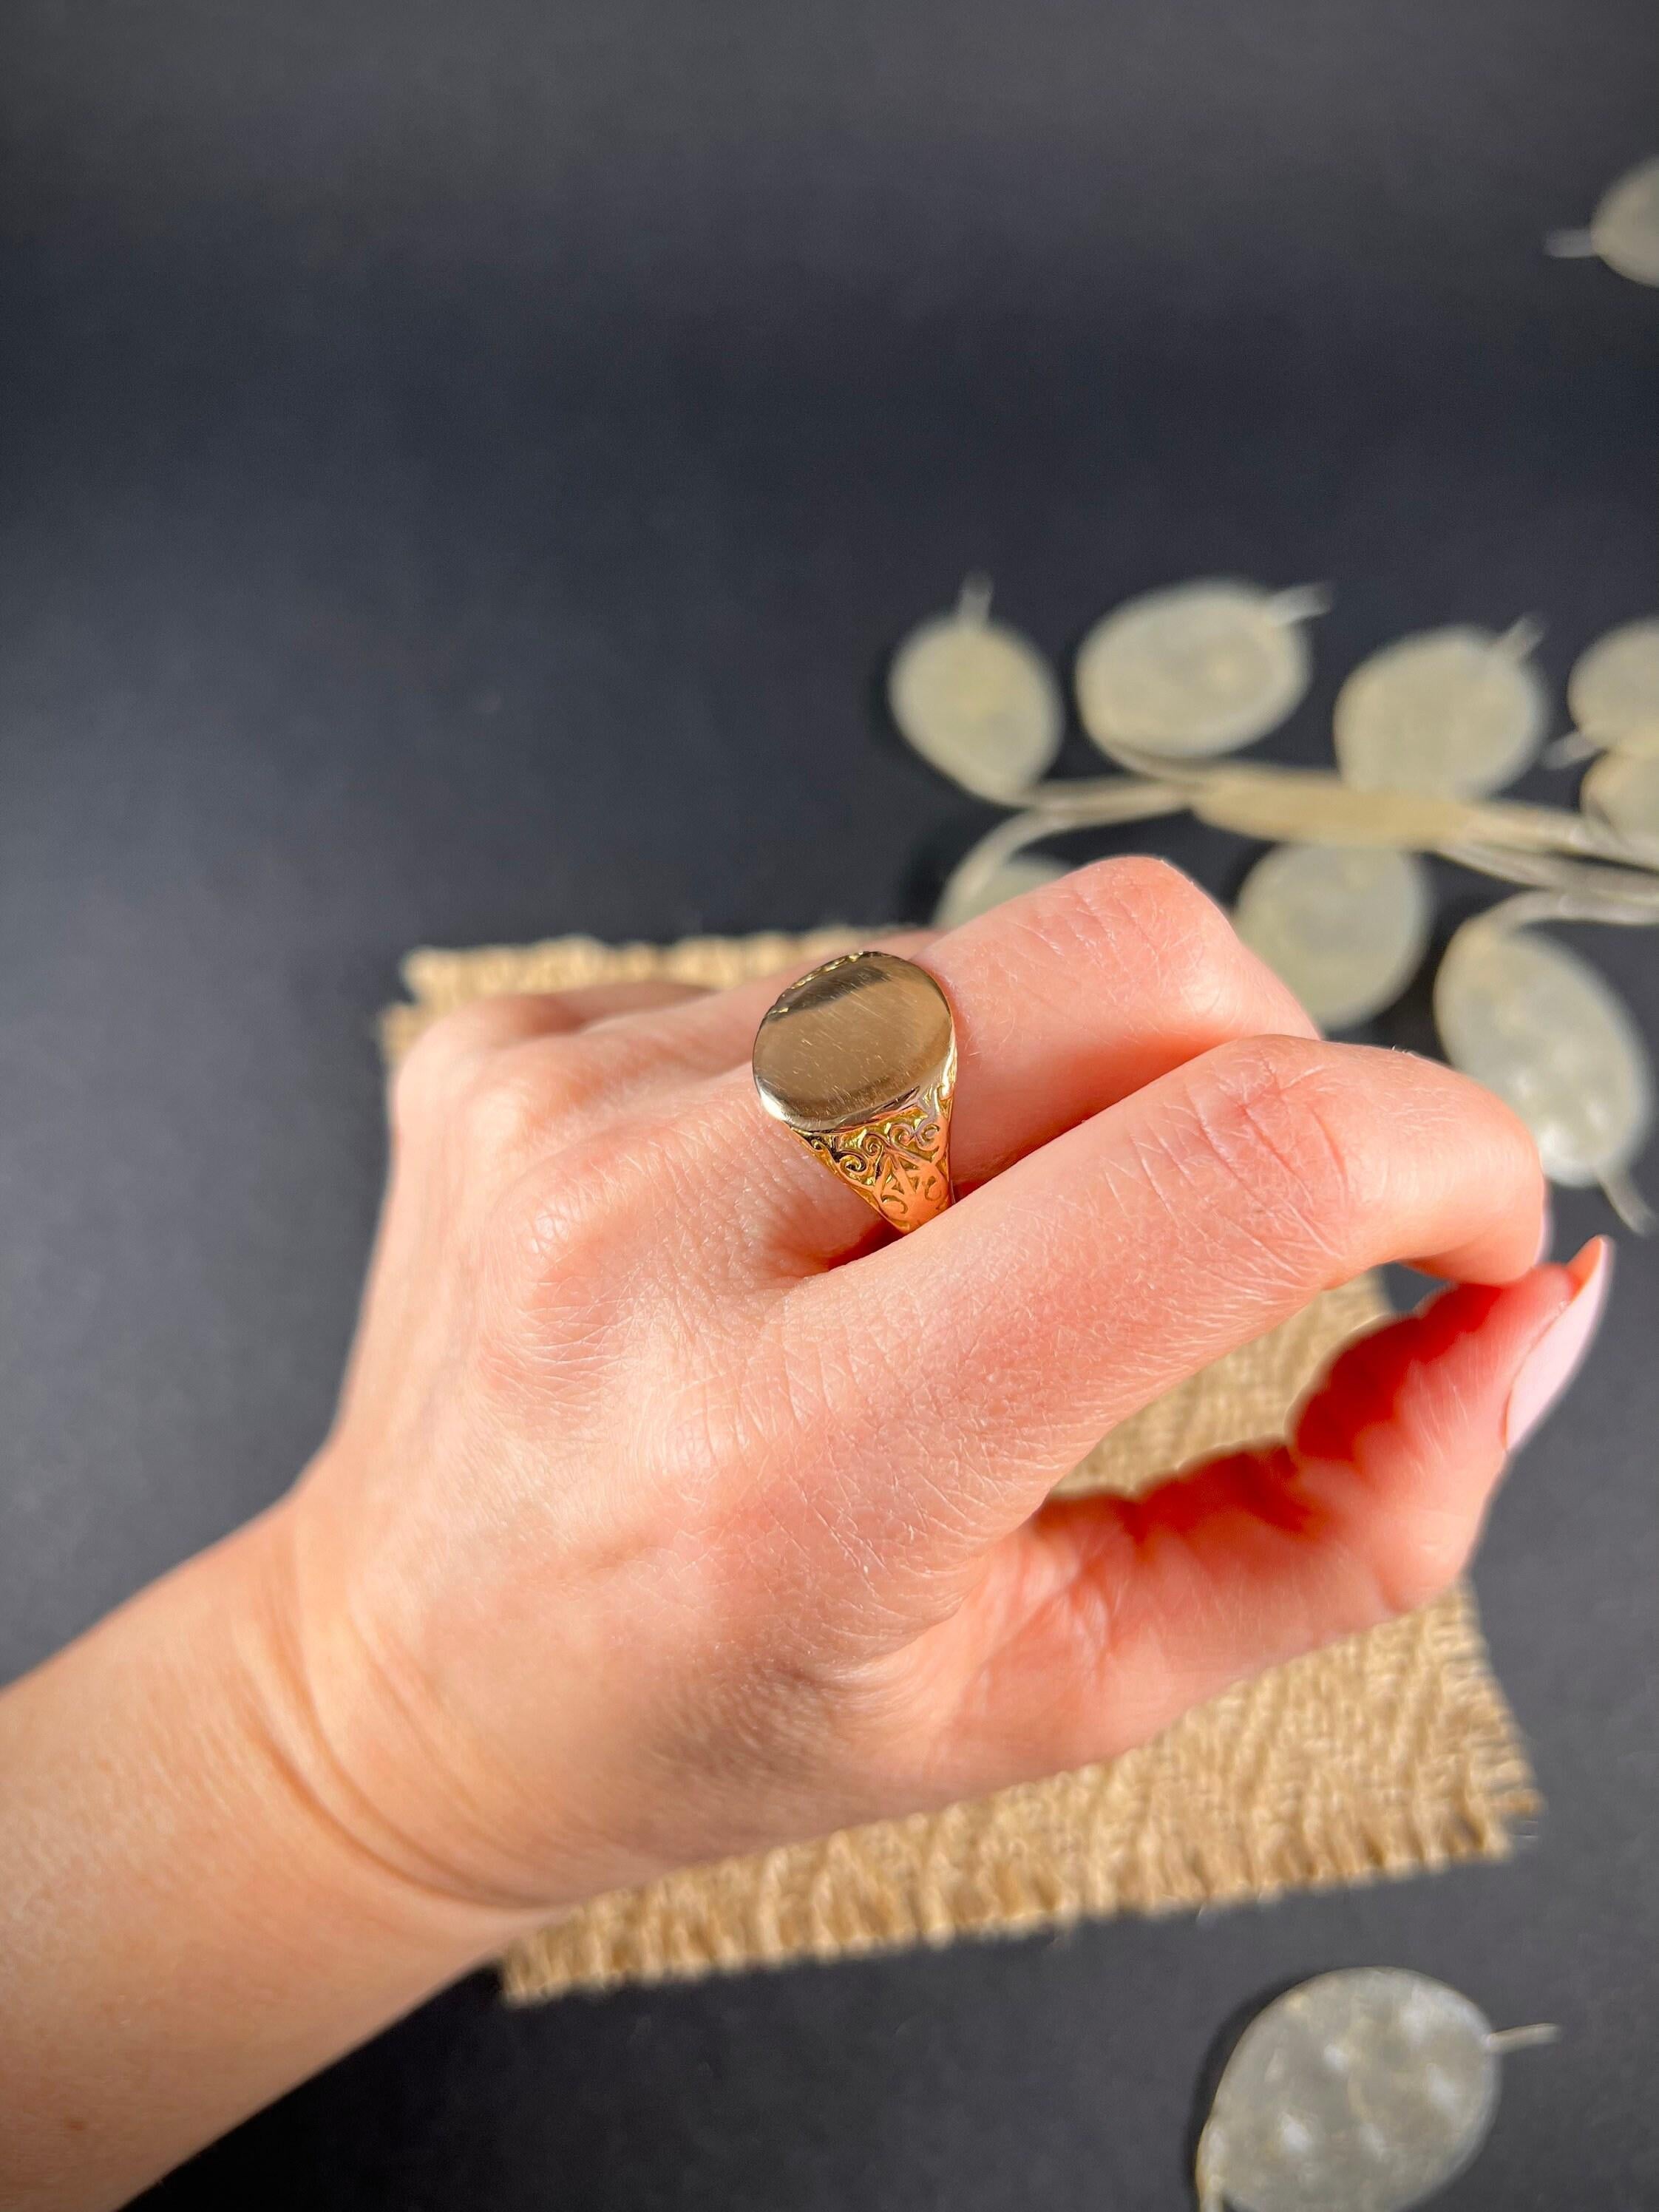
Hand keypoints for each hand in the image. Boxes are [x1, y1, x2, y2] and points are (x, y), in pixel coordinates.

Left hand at [256, 858, 1598, 1919]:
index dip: (1438, 1151)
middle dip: (1272, 1058)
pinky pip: (816, 976)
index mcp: (809, 1460)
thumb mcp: (1068, 1686)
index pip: (1229, 1169)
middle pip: (1130, 952)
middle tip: (1231, 1223)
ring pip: (979, 960)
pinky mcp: (508, 1039)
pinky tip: (798, 1231)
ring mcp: (560, 1107)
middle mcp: (657, 1236)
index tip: (1463, 1223)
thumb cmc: (736, 1714)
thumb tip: (1530, 1304)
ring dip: (1045, 1096)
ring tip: (936, 1272)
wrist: (407, 1680)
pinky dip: (882, 1089)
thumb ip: (1348, 1517)